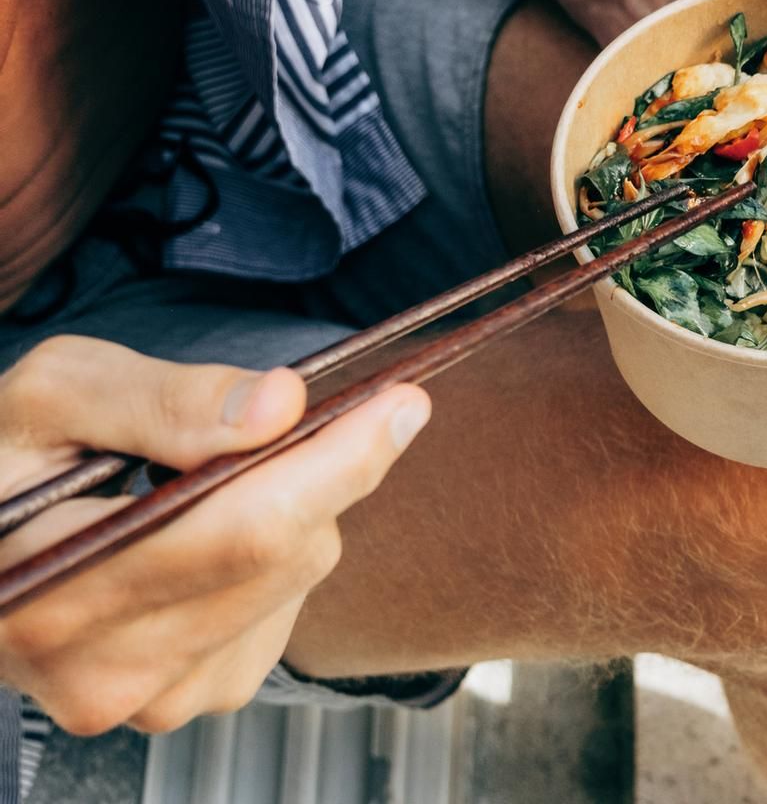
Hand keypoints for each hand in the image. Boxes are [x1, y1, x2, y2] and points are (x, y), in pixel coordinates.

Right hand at [0, 336, 428, 733]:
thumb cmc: (10, 460)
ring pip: (298, 578)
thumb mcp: (57, 395)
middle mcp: (104, 671)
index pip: (243, 534)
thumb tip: (282, 405)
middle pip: (285, 555)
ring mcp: (156, 697)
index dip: (337, 462)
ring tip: (207, 482)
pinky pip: (288, 607)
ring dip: (290, 512)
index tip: (403, 402)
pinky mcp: (200, 695)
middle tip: (309, 410)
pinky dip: (274, 556)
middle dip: (317, 469)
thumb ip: (166, 399)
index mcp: (53, 591)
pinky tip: (209, 535)